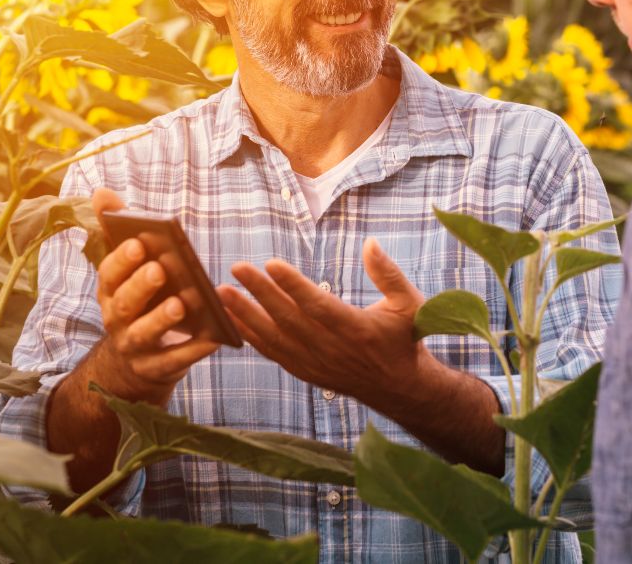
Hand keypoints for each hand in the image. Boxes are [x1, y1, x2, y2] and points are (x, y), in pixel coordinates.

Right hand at [89, 187, 218, 405]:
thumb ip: (116, 230)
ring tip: (182, 303)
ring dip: (162, 319)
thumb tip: (101, 191)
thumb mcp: (126, 269)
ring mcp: (135, 347)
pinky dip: (192, 350)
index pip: (109, 275)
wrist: (133, 363)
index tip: (138, 244)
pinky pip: (174, 361)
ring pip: (144, 334)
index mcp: (110, 292)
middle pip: (124, 304)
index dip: (122, 261)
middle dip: (141, 287)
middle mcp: (116, 320)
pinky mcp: (156, 369)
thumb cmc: (138, 301)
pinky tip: (214, 337)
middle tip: (161, 269)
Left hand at [218, 237, 441, 409]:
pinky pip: (273, 353)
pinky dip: (250, 337)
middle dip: (260, 293)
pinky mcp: (306, 372)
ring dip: (246, 315)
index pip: (319, 306)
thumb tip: (370, 243)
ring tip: (222, 294)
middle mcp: (333, 349)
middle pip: (289, 319)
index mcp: (357, 330)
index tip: (271, 264)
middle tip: (237, 268)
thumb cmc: (403, 340)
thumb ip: (388, 273)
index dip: (294, 286)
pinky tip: (231, 320)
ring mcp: (316, 363)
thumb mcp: (409, 304)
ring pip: (275, 339)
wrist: (399, 388)